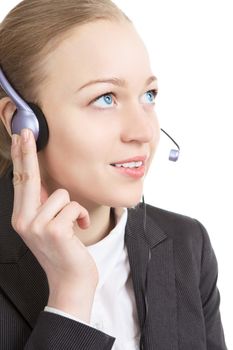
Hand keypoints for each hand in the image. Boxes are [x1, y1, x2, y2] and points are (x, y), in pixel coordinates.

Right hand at [10, 128, 97, 321]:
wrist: (71, 281)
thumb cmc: (63, 251)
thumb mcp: (48, 226)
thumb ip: (44, 205)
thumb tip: (45, 183)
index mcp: (22, 217)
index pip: (20, 182)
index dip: (20, 157)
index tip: (20, 137)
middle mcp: (24, 220)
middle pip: (28, 178)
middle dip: (27, 152)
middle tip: (26, 132)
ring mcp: (37, 226)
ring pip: (62, 195)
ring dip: (73, 209)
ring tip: (72, 225)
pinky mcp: (54, 231)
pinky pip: (74, 206)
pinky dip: (81, 216)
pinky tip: (78, 229)